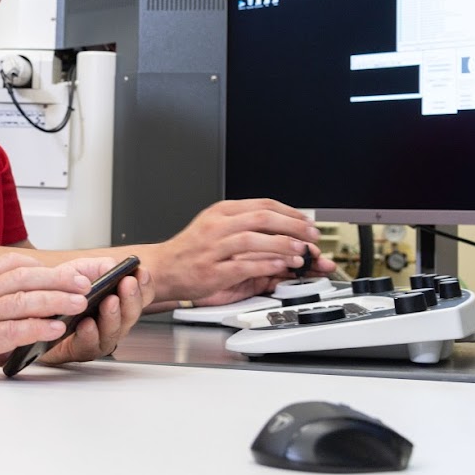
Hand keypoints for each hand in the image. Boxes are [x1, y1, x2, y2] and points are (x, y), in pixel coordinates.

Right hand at [0, 253, 96, 378]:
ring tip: (81, 301)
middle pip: (26, 277)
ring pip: (24, 300)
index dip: (43, 264)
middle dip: (60, 276)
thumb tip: (8, 315)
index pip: (12, 265)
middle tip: (88, 278)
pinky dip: (37, 327)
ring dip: (57, 298)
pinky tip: (55, 328)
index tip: (66, 266)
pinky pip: (12, 330)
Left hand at [38, 257, 152, 364]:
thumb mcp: (80, 270)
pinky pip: (90, 346)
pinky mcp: (81, 350)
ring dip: (113, 316)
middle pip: (131, 314)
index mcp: (118, 300)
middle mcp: (114, 321)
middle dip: (131, 298)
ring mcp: (100, 337)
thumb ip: (100, 266)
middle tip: (128, 284)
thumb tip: (113, 267)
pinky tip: (87, 323)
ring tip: (110, 301)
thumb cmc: (62, 290)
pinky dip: (90, 334)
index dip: (145, 285)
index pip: (140, 295)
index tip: (141, 272)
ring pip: (114, 332)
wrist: (36, 308)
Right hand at [145, 199, 336, 303]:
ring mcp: (213, 248)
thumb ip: (244, 223)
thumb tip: (280, 225)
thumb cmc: (190, 250)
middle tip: (311, 236)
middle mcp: (217, 226)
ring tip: (302, 252)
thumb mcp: (215, 226)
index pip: (262, 204)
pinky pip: (243, 265)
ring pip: (253, 239)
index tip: (307, 222)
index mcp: (221, 212)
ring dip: (282, 244)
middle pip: (261, 217)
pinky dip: (265, 264)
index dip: (290, 212)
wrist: (162, 268)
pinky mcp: (212, 270)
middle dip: (293, 226)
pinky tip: (280, 266)